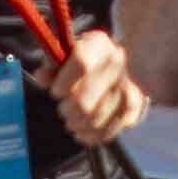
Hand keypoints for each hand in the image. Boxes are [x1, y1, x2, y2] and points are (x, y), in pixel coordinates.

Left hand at [46, 31, 143, 148]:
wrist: (114, 66)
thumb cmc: (81, 62)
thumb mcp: (64, 57)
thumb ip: (51, 67)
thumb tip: (41, 77)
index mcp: (98, 43)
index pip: (81, 63)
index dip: (63, 82)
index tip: (55, 93)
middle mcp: (118, 61)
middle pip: (86, 99)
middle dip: (68, 110)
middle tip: (64, 110)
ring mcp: (129, 84)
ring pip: (98, 117)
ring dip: (79, 124)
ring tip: (72, 122)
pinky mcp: (136, 104)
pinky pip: (113, 127)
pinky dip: (96, 135)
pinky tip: (84, 134)